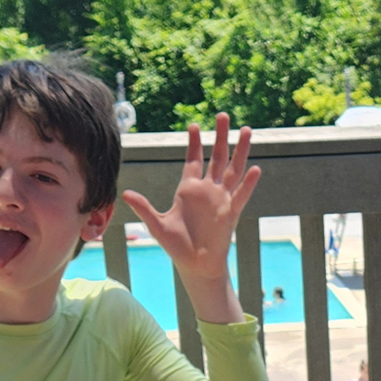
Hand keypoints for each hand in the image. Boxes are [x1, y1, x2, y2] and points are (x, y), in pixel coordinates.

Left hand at [120, 116, 257, 319]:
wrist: (195, 266)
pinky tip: (255, 169)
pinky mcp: (230, 213)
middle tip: (223, 115)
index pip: (193, 160)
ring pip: (233, 169)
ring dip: (241, 151)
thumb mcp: (157, 225)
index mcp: (188, 189)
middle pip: (216, 157)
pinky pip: (241, 195)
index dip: (194, 143)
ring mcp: (221, 200)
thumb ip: (143, 207)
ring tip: (247, 131)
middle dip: (220, 136)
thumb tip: (125, 193)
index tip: (194, 125)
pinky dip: (248, 183)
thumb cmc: (176, 246)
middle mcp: (207, 191)